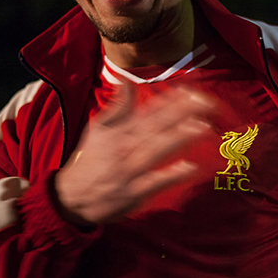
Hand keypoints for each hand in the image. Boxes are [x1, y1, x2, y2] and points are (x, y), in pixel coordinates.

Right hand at [55, 85, 212, 225]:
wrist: (70, 198)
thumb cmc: (90, 160)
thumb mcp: (98, 128)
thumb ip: (117, 105)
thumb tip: (126, 80)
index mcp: (119, 131)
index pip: (149, 111)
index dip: (171, 100)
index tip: (191, 91)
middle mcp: (124, 147)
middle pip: (156, 126)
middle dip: (182, 113)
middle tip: (207, 103)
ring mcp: (129, 170)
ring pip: (156, 150)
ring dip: (178, 138)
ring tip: (202, 127)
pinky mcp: (132, 193)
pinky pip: (154, 182)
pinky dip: (171, 175)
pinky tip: (190, 167)